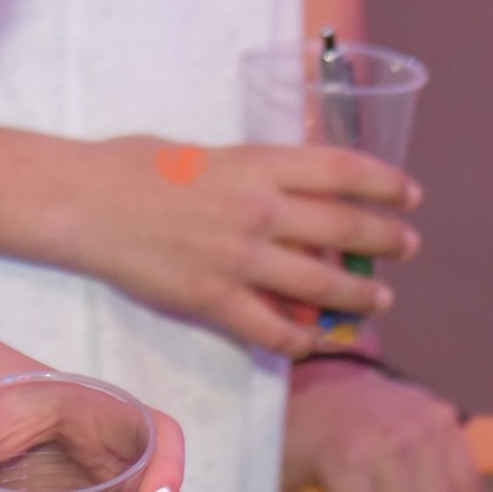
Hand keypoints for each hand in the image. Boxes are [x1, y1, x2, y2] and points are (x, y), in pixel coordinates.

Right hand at [65, 135, 416, 356]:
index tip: (409, 195)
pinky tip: (315, 339)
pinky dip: (302, 339)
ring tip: (379, 298)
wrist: (83, 200)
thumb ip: (253, 172)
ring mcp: (238, 259)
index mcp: (257, 164)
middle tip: (406, 246)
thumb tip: (292, 191)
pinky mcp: (213, 300)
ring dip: (359, 294)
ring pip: (321, 284)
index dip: (387, 183)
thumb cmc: (136, 163)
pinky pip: (273, 330)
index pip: (344, 172)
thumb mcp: (208, 152)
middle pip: (345, 227)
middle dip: (386, 240)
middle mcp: (258, 210)